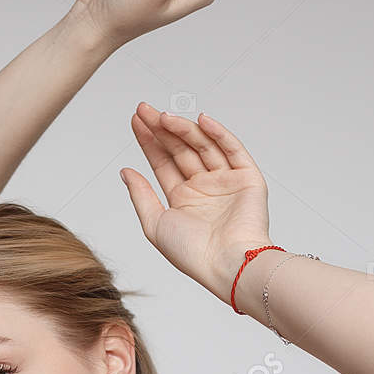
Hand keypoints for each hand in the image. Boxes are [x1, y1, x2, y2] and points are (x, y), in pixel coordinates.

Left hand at [119, 104, 271, 304]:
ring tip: (164, 117)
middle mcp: (204, 188)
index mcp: (183, 200)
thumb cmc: (193, 254)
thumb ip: (140, 195)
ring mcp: (226, 182)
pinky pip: (233, 150)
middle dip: (162, 129)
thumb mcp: (155, 224)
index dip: (149, 141)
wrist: (227, 264)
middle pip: (181, 149)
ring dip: (184, 129)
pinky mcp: (248, 179)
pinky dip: (219, 134)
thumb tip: (125, 172)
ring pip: (204, 145)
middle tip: (145, 110)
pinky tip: (201, 121)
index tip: (136, 121)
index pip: (163, 162)